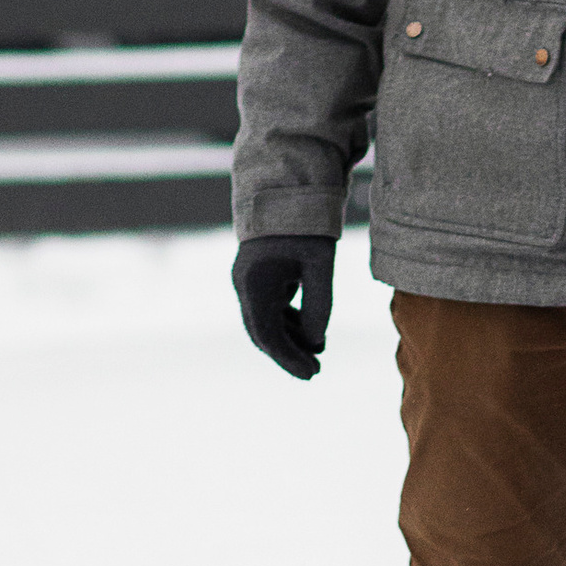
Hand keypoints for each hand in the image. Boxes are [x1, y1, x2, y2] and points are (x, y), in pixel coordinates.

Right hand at [233, 235, 335, 378]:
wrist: (285, 191)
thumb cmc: (306, 225)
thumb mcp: (321, 265)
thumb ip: (319, 304)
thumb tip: (314, 342)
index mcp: (257, 284)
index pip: (268, 334)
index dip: (289, 359)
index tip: (312, 373)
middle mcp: (245, 285)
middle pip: (262, 333)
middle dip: (288, 354)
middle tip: (316, 371)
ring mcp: (247, 281)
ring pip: (264, 322)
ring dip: (288, 339)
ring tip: (318, 351)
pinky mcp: (256, 277)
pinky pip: (267, 309)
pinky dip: (286, 323)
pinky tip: (308, 332)